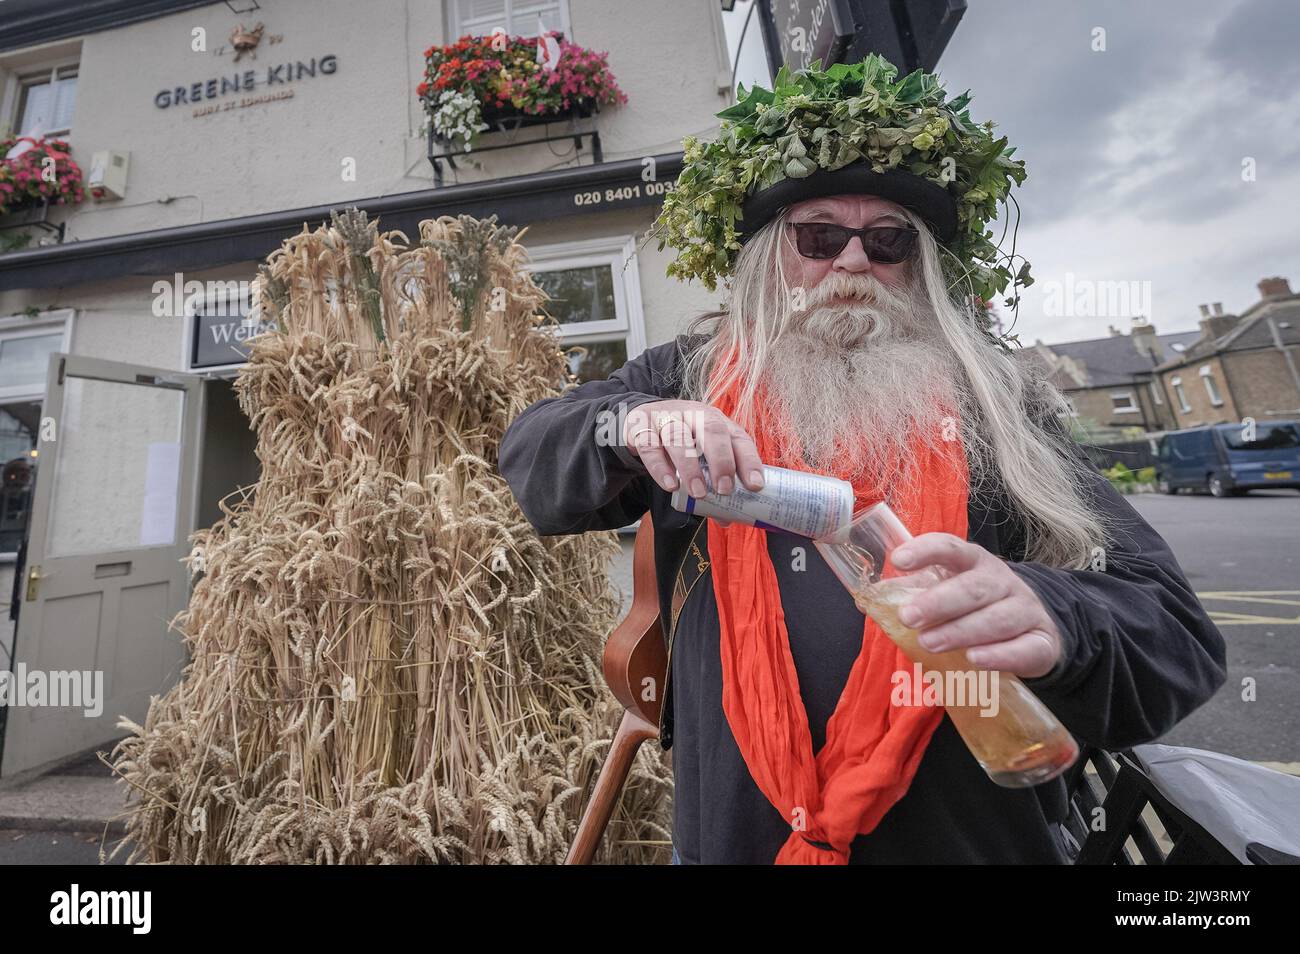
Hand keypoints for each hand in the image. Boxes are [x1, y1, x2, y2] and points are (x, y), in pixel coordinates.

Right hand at [623, 400, 765, 500]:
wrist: (641, 420)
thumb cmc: (680, 440)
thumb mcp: (699, 454)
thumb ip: (712, 482)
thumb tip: (726, 519)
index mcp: (716, 421)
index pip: (738, 437)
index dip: (749, 460)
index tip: (755, 486)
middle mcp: (694, 415)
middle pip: (712, 430)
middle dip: (722, 460)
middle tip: (725, 489)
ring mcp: (667, 418)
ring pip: (679, 437)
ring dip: (690, 467)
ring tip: (698, 492)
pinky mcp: (641, 427)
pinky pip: (650, 446)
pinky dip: (660, 467)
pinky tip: (669, 485)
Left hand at [889, 533, 1063, 678]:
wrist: (1036, 629)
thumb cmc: (979, 608)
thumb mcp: (950, 592)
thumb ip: (916, 594)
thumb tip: (870, 602)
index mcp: (974, 562)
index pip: (952, 547)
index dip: (926, 551)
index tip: (899, 560)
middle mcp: (1002, 582)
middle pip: (973, 588)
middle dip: (939, 602)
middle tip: (908, 617)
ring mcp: (1026, 610)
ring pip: (996, 618)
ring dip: (961, 631)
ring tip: (929, 643)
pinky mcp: (1041, 643)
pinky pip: (1023, 648)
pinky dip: (999, 655)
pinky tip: (975, 660)